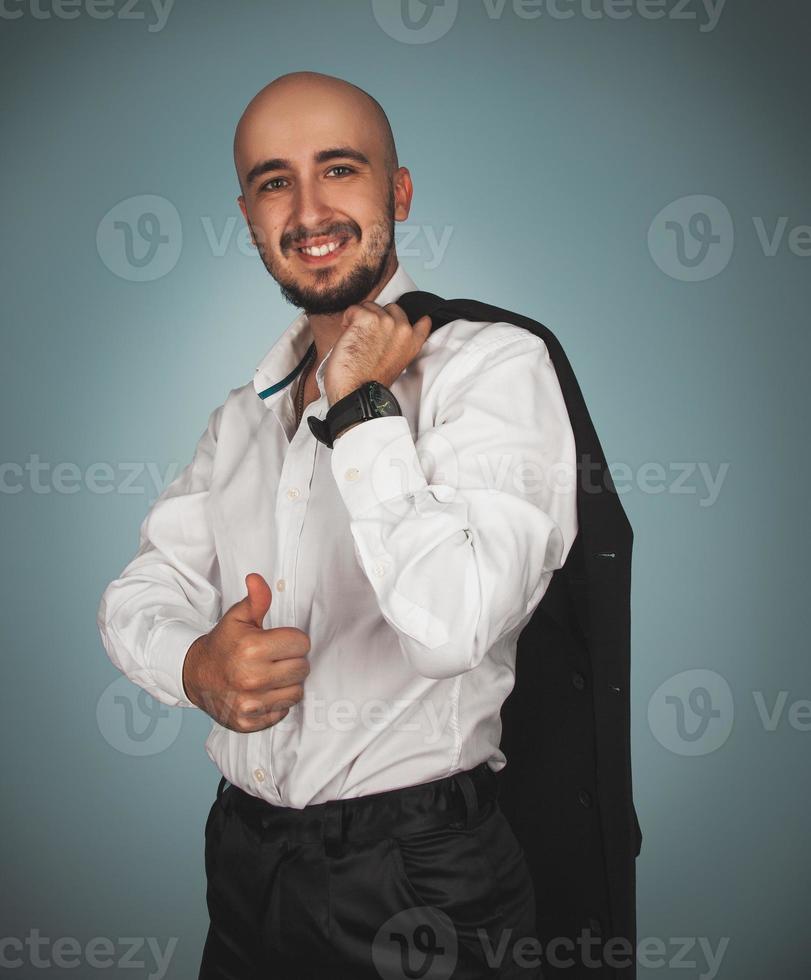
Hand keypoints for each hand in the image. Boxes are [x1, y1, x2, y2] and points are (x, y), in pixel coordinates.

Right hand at [182, 573, 310, 732]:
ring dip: (287, 683)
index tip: (278, 641)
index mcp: (252, 649)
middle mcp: (252, 679)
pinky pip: (283, 711)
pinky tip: (262, 692)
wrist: (195, 676)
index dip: (292, 639)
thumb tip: (257, 579)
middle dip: (292, 660)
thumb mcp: (237, 617)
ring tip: (269, 674)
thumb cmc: (223, 644)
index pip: (302, 643)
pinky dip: (276, 702)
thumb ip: (256, 599)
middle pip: (302, 668)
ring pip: (296, 691)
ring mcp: (250, 704)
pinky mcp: (249, 722)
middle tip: (274, 658)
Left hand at [324, 301, 431, 404]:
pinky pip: (354, 308)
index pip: (424, 322)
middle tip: (367, 337)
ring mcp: (386, 322)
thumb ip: (398, 344)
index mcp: (413, 343)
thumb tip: (389, 330)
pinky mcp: (367, 319)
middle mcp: (404, 330)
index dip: (409, 321)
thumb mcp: (396, 363)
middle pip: (391, 308)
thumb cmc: (369, 382)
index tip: (400, 325)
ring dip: (360, 319)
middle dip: (378, 318)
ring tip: (356, 338)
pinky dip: (347, 319)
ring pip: (370, 306)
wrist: (356, 392)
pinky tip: (347, 334)